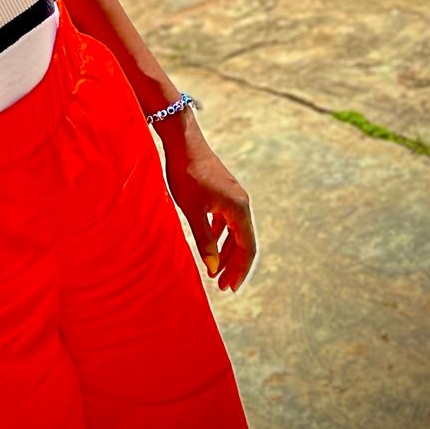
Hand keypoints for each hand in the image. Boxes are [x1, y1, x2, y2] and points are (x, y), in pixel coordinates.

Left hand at [162, 125, 257, 293]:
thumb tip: (212, 267)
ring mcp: (232, 196)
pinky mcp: (222, 191)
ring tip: (213, 270)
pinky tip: (209, 244)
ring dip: (225, 252)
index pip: (246, 248)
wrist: (182, 140)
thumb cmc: (186, 173)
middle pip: (243, 242)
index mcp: (239, 209)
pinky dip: (219, 236)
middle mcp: (241, 203)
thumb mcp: (192, 210)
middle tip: (221, 285)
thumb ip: (204, 239)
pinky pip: (226, 220)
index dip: (239, 270)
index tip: (229, 288)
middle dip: (232, 265)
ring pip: (234, 231)